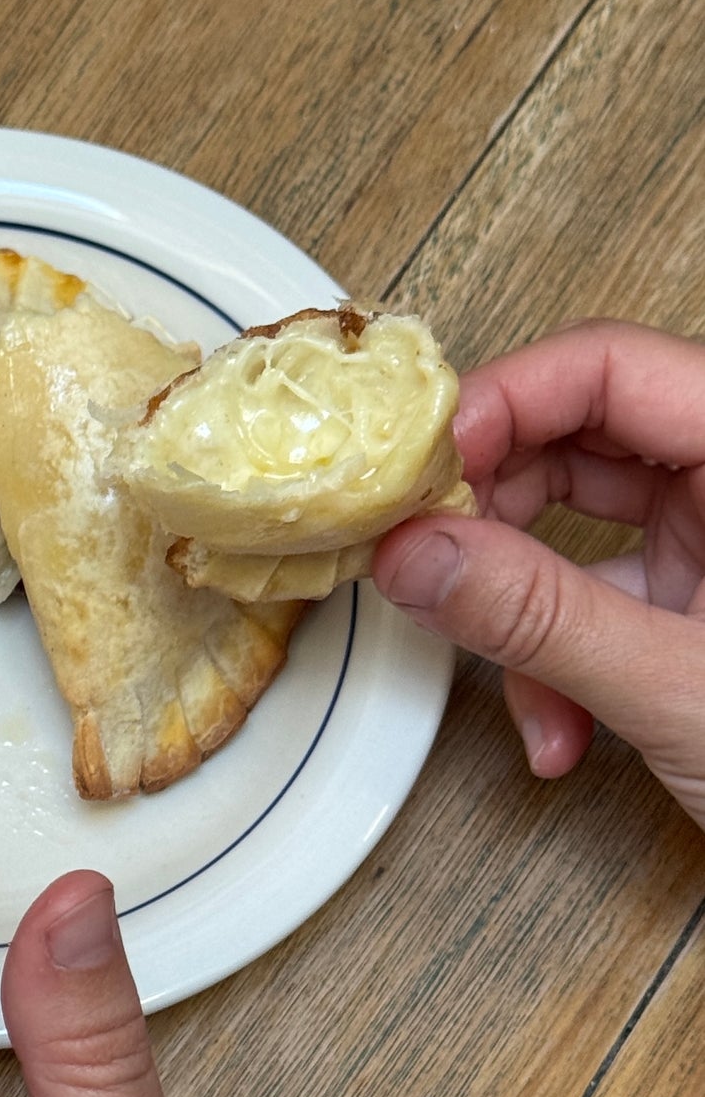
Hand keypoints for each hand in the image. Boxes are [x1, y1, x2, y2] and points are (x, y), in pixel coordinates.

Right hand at [372, 319, 704, 828]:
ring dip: (516, 610)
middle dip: (491, 517)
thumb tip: (419, 556)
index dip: (503, 403)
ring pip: (570, 529)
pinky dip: (552, 661)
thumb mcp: (682, 688)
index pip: (610, 369)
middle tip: (426, 562)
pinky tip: (558, 727)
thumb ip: (541, 619)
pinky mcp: (690, 601)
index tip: (421, 471)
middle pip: (574, 441)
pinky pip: (588, 600)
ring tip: (506, 678)